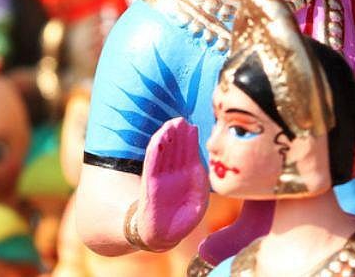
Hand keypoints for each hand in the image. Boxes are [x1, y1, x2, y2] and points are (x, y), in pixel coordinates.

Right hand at [132, 118, 208, 251]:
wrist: (165, 235)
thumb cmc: (183, 218)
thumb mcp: (199, 200)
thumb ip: (202, 183)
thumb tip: (204, 166)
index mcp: (188, 176)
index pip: (188, 154)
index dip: (190, 140)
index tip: (192, 126)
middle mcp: (174, 173)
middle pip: (176, 149)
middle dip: (178, 134)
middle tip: (180, 119)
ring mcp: (162, 177)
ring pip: (164, 153)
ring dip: (166, 138)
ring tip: (169, 125)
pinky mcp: (151, 183)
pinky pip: (152, 164)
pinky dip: (155, 151)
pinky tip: (158, 139)